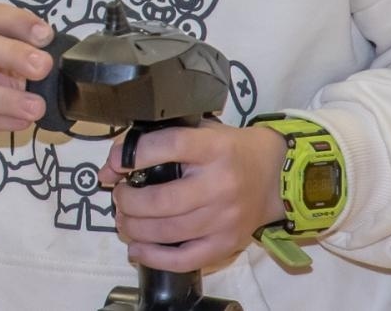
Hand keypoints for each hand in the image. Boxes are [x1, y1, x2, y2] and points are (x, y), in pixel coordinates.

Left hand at [97, 120, 286, 271]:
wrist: (278, 177)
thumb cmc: (231, 150)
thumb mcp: (201, 131)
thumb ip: (158, 141)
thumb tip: (111, 166)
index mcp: (214, 148)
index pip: (170, 146)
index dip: (136, 154)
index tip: (117, 162)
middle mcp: (221, 184)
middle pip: (162, 200)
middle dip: (128, 201)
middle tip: (120, 197)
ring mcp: (225, 218)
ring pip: (168, 231)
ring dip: (135, 228)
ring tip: (124, 220)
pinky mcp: (226, 244)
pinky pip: (184, 259)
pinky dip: (154, 257)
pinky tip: (136, 249)